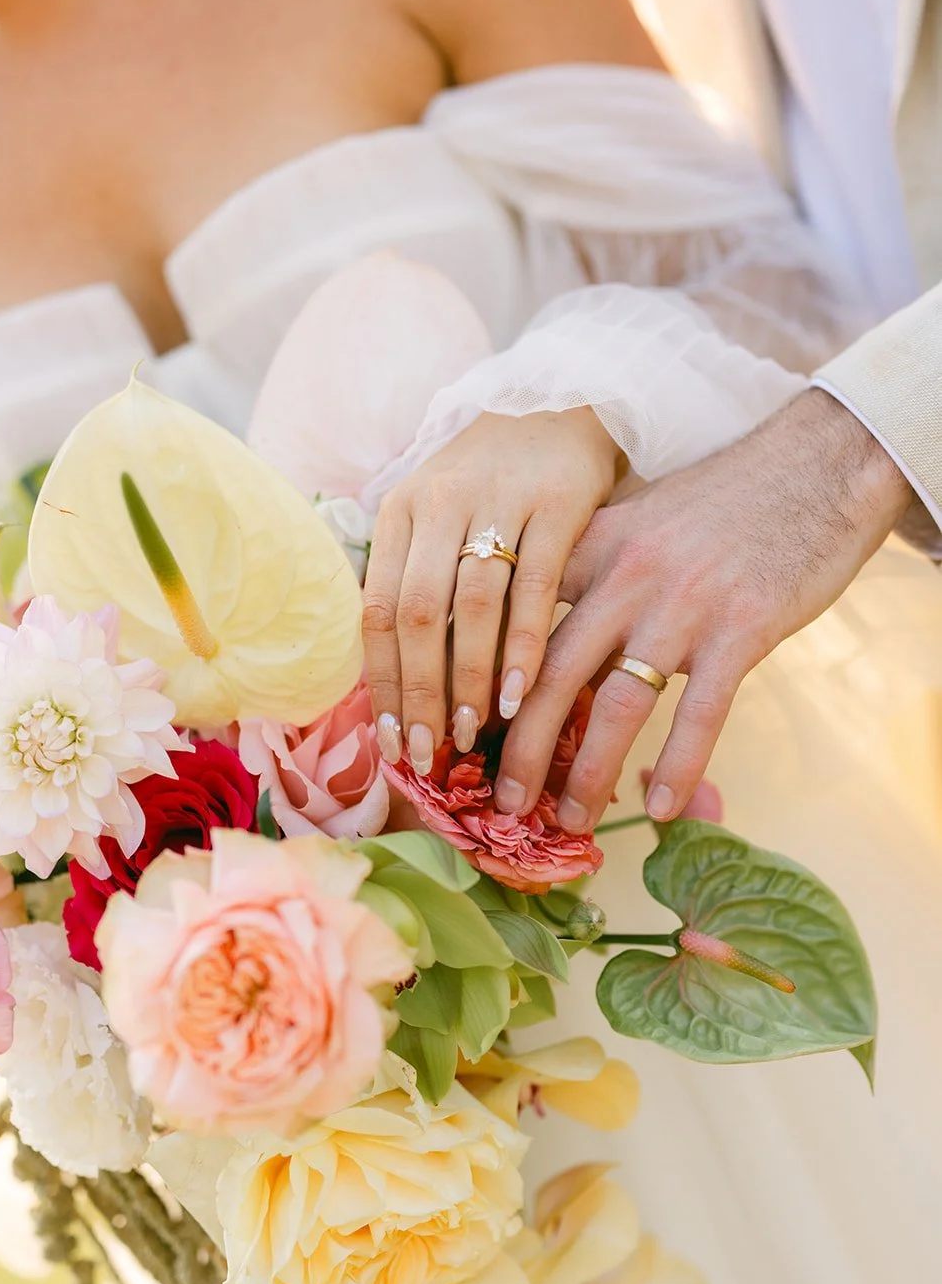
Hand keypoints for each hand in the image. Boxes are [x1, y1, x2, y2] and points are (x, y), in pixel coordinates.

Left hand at [363, 408, 618, 774]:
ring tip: (474, 733)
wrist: (559, 404)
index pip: (378, 611)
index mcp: (399, 512)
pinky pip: (536, 584)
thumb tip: (403, 690)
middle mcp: (438, 502)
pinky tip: (522, 692)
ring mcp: (497, 499)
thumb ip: (419, 587)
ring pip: (472, 604)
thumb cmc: (490, 485)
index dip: (382, 683)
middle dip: (421, 694)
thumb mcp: (437, 520)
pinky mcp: (557, 501)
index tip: (391, 743)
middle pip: (418, 614)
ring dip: (471, 678)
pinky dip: (525, 644)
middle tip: (430, 753)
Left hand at [495, 388, 914, 826]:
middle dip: (519, 750)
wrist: (819, 461)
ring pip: (617, 705)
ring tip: (570, 822)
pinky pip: (700, 713)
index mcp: (591, 546)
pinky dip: (679, 766)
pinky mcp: (742, 628)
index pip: (517, 622)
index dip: (483, 681)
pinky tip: (660, 809)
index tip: (463, 732)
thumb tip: (552, 642)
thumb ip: (591, 572)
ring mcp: (683, 605)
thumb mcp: (638, 519)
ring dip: (588, 774)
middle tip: (502, 803)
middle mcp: (625, 577)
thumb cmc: (726, 498)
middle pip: (550, 675)